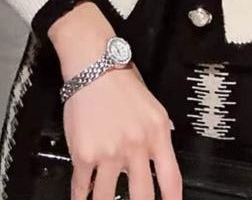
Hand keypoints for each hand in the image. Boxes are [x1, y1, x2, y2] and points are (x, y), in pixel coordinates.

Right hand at [47, 2, 181, 199]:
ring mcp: (109, 153)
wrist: (94, 65)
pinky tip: (82, 198)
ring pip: (107, 197)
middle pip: (142, 195)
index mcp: (157, 133)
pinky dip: (81, 197)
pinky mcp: (84, 154)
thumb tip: (165, 150)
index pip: (171, 177)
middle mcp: (136, 146)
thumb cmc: (121, 80)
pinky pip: (81, 187)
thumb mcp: (152, 105)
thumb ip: (158, 131)